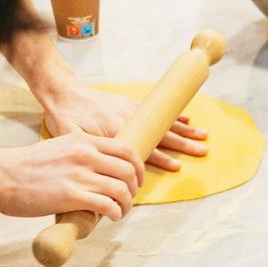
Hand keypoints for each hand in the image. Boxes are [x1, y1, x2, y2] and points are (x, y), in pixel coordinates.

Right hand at [0, 132, 142, 217]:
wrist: (1, 175)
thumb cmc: (26, 166)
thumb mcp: (58, 147)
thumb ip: (79, 153)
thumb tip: (97, 170)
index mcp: (83, 140)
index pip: (126, 149)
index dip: (138, 167)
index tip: (136, 180)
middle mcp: (85, 154)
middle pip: (129, 170)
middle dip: (135, 188)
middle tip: (129, 199)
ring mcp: (79, 175)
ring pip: (122, 190)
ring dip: (127, 204)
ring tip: (120, 212)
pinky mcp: (73, 196)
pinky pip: (108, 205)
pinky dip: (115, 213)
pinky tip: (110, 217)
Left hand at [42, 85, 207, 170]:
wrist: (64, 91)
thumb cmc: (66, 117)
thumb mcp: (72, 138)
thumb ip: (88, 153)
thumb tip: (99, 174)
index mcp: (120, 132)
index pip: (147, 149)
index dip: (163, 159)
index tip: (178, 167)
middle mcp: (131, 121)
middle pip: (164, 135)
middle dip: (184, 144)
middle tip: (203, 151)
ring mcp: (133, 112)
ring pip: (165, 123)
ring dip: (185, 130)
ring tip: (203, 135)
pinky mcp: (131, 106)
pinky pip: (157, 113)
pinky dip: (173, 117)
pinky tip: (186, 120)